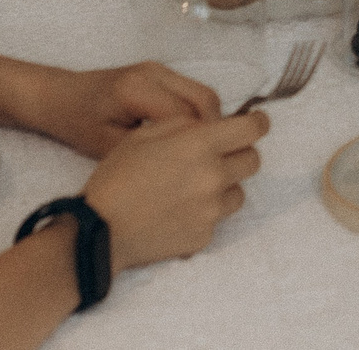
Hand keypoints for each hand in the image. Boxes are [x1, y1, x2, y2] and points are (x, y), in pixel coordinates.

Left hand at [22, 61, 219, 158]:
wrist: (59, 96)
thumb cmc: (77, 124)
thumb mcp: (107, 147)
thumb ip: (146, 154)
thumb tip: (186, 167)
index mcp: (137, 89)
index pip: (186, 117)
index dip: (198, 144)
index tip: (199, 170)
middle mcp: (155, 72)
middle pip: (204, 99)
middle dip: (213, 132)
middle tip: (208, 162)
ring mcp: (160, 69)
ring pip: (203, 94)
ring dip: (208, 123)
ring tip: (201, 153)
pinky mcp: (161, 73)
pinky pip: (192, 93)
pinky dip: (197, 115)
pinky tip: (188, 139)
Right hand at [84, 109, 267, 269]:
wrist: (100, 230)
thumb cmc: (118, 177)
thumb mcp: (146, 134)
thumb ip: (184, 124)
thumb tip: (209, 125)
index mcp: (200, 146)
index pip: (252, 130)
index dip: (257, 123)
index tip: (256, 122)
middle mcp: (213, 177)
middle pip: (252, 161)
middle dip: (239, 153)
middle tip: (217, 155)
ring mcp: (211, 211)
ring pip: (239, 192)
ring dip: (225, 186)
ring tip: (193, 187)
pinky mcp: (204, 237)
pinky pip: (218, 219)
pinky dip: (206, 213)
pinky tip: (179, 211)